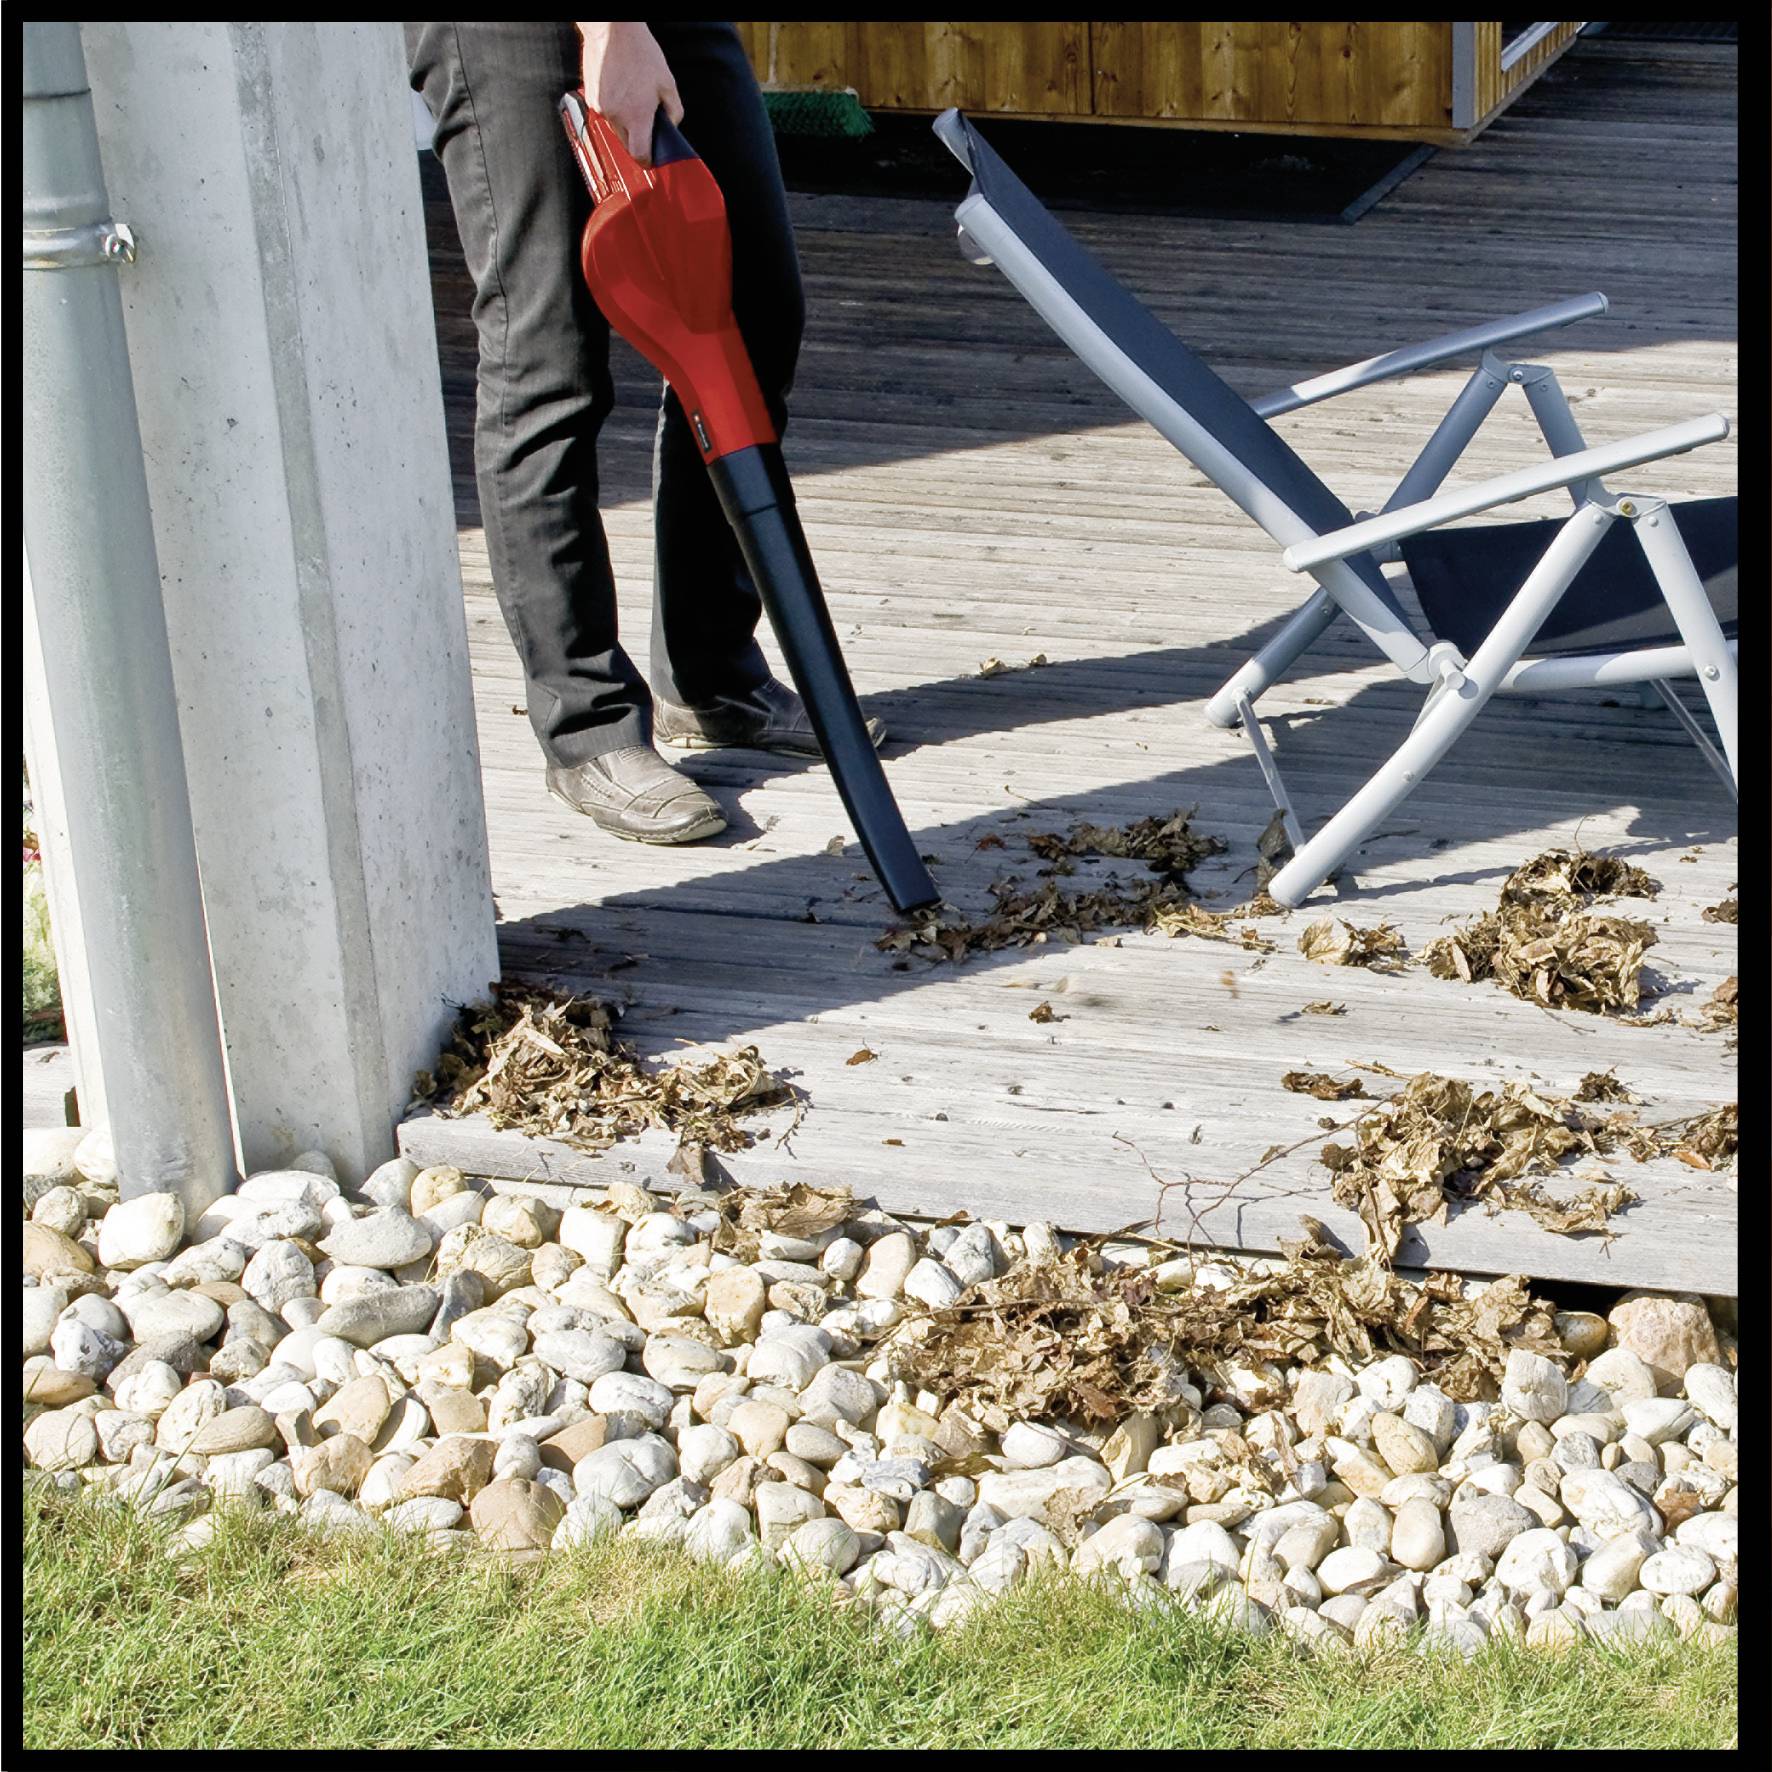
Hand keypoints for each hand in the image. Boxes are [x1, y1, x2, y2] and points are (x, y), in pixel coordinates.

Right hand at [577, 22, 682, 164]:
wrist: (612, 32)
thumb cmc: (640, 53)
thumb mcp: (668, 83)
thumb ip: (674, 112)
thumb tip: (672, 126)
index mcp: (637, 116)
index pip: (640, 155)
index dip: (647, 161)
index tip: (651, 159)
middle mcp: (617, 116)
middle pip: (627, 144)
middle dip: (638, 139)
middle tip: (646, 123)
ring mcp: (601, 108)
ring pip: (616, 129)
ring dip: (625, 122)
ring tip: (632, 98)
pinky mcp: (592, 99)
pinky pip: (606, 114)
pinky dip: (614, 109)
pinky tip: (620, 90)